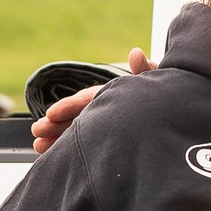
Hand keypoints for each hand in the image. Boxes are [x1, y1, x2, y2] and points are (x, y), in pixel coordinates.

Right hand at [30, 48, 154, 153]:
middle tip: (36, 132)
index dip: (69, 106)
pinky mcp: (107, 142)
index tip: (51, 113)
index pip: (86, 99)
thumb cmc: (165, 97)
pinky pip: (86, 146)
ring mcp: (104, 126)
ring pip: (77, 132)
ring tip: (38, 147)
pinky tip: (53, 157)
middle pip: (76, 116)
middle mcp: (104, 109)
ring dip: (57, 139)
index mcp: (112, 94)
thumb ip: (145, 71)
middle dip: (55, 124)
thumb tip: (136, 53)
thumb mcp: (155, 84)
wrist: (174, 116)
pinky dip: (69, 150)